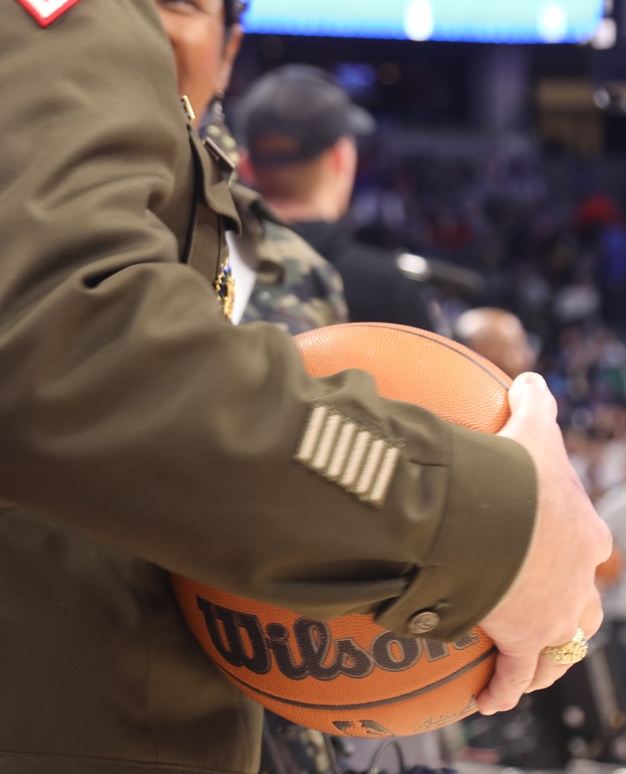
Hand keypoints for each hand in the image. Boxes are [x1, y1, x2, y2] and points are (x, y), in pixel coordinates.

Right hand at [476, 372, 611, 714]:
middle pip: (583, 607)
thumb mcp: (530, 427)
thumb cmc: (518, 473)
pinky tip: (488, 700)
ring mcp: (554, 615)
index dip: (575, 549)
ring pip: (561, 648)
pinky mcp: (525, 640)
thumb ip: (533, 400)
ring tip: (529, 666)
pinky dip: (505, 689)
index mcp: (582, 533)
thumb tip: (529, 375)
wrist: (500, 518)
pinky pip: (516, 675)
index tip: (562, 552)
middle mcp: (577, 580)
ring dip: (546, 657)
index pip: (587, 544)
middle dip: (571, 612)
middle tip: (552, 613)